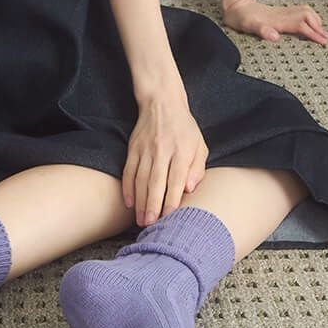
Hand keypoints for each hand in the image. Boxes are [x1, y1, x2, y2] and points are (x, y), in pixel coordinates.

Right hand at [123, 93, 209, 226]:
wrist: (162, 102)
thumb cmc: (185, 128)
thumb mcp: (200, 145)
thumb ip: (197, 168)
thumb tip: (189, 188)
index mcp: (181, 151)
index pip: (176, 179)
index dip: (172, 199)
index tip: (169, 216)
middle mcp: (162, 151)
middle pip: (156, 182)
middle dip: (152, 205)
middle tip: (150, 224)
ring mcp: (145, 150)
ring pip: (141, 179)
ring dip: (140, 201)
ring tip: (140, 220)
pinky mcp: (133, 148)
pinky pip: (128, 171)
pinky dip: (127, 187)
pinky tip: (129, 202)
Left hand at [221, 0, 327, 45]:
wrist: (235, 4)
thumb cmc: (240, 17)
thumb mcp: (247, 26)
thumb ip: (261, 31)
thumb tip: (275, 36)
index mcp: (278, 21)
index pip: (301, 26)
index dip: (313, 34)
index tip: (323, 41)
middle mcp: (282, 15)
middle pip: (308, 17)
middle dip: (319, 27)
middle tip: (327, 38)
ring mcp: (282, 13)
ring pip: (305, 12)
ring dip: (316, 20)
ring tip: (322, 32)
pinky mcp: (279, 12)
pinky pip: (299, 12)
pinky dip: (309, 17)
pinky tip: (309, 23)